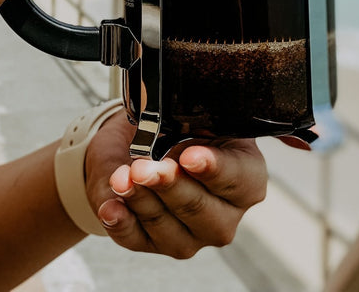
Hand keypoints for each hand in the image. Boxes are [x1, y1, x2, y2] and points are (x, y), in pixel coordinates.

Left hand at [84, 111, 266, 257]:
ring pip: (166, 227)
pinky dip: (121, 221)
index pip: (238, 179)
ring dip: (141, 198)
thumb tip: (179, 117)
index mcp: (246, 177)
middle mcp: (225, 214)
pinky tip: (111, 206)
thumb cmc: (179, 127)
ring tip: (122, 176)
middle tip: (146, 166)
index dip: (214, 169)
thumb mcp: (193, 115)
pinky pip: (136, 239)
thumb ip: (193, 120)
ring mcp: (192, 235)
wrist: (142, 141)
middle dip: (169, 185)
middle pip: (200, 209)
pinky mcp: (156, 244)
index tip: (189, 156)